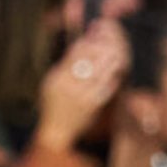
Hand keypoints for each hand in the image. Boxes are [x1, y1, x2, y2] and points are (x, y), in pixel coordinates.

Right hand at [36, 20, 129, 149]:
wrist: (56, 130)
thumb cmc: (53, 104)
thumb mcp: (51, 83)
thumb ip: (65, 65)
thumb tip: (82, 43)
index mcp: (56, 79)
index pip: (75, 54)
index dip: (87, 42)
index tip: (94, 36)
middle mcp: (68, 86)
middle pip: (90, 60)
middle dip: (101, 48)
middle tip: (108, 42)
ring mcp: (81, 96)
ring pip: (101, 71)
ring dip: (110, 60)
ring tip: (114, 52)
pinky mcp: (93, 104)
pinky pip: (106, 86)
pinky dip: (111, 76)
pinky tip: (114, 71)